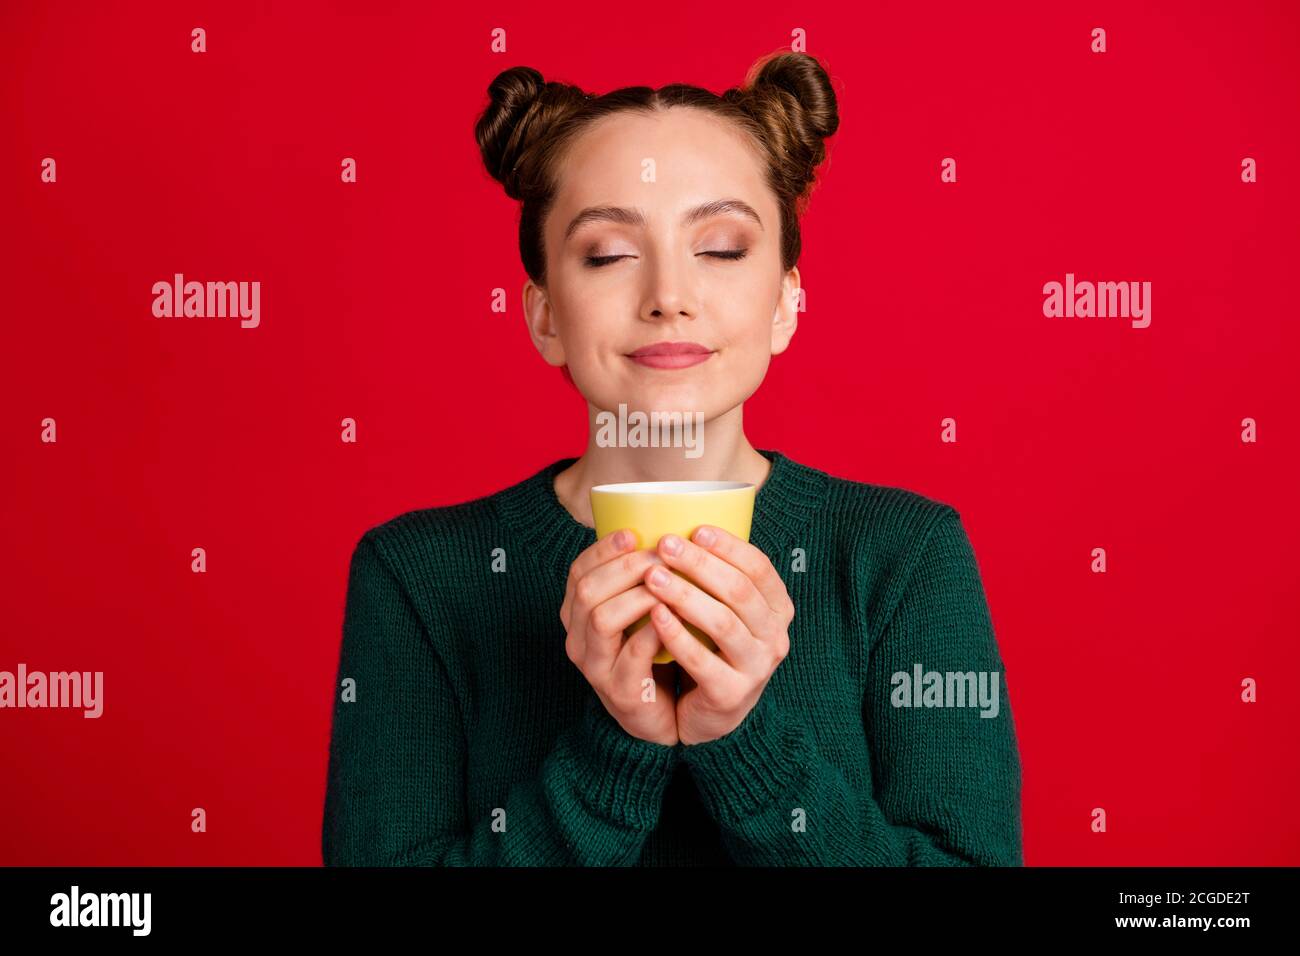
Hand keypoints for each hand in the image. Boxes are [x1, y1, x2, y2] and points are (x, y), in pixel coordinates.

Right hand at [561, 529, 678, 745]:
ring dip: (638, 595)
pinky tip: (674, 615)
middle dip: (625, 567)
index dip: (604, 549)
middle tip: (661, 555)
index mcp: (578, 615)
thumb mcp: (640, 611)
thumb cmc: (654, 653)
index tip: (634, 532)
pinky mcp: (621, 692)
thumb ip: (642, 578)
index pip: (578, 571)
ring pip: (603, 619)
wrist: (661, 716)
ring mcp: (596, 668)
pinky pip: (633, 654)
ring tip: (668, 582)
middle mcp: (578, 640)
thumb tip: (667, 528)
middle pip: (587, 590)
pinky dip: (655, 630)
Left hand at [641, 526, 793, 745]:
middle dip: (700, 564)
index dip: (729, 546)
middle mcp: (775, 637)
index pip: (759, 568)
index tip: (695, 528)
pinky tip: (655, 615)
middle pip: (739, 591)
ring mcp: (757, 667)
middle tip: (665, 545)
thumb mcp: (724, 610)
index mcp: (778, 610)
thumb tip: (681, 524)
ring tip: (652, 576)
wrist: (710, 712)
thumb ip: (716, 577)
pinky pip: (703, 660)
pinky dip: (677, 635)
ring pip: (722, 622)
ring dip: (685, 594)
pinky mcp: (732, 694)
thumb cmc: (712, 647)